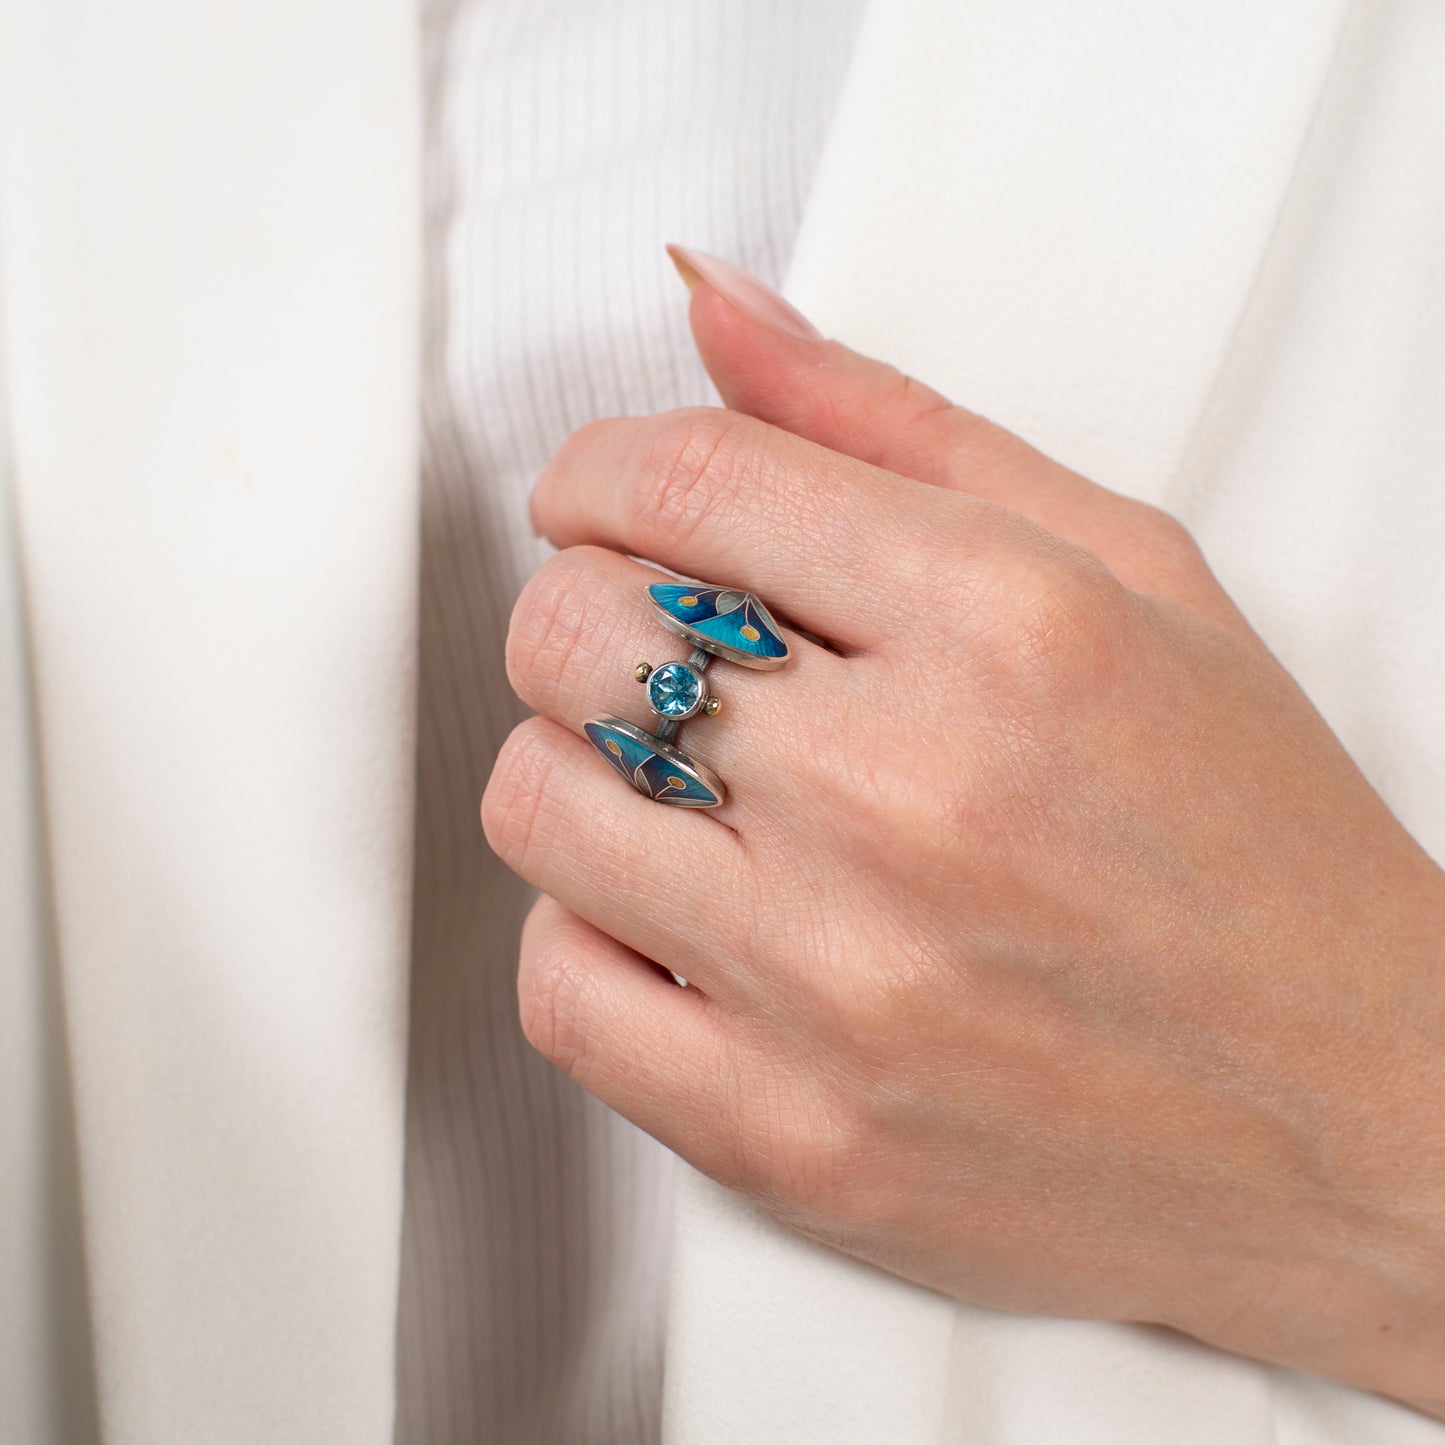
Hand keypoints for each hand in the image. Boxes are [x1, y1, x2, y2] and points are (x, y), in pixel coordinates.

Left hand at [481, 248, 1444, 1415]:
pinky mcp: (791, 1133)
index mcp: (1002, 626)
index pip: (674, 479)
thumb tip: (722, 315)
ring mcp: (837, 983)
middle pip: (567, 631)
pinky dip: (586, 931)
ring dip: (578, 765)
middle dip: (585, 609)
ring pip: (532, 801)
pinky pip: (558, 990)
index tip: (596, 500)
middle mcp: (907, 799)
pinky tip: (676, 913)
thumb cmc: (1255, 853)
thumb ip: (897, 424)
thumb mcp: (1131, 574)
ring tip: (681, 784)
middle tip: (654, 641)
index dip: (594, 474)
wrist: (1350, 1111)